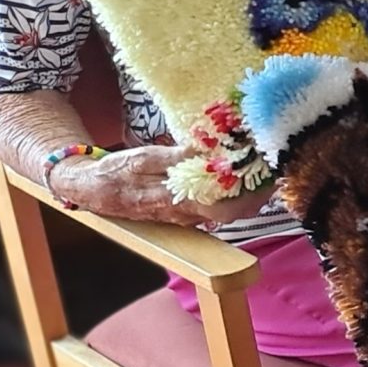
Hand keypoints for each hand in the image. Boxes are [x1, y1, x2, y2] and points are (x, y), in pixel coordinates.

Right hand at [48, 145, 272, 229]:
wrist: (93, 191)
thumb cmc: (116, 173)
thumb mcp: (142, 159)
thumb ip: (175, 159)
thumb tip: (205, 151)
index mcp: (177, 202)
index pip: (226, 206)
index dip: (251, 193)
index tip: (267, 169)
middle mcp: (190, 214)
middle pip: (237, 209)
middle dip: (259, 188)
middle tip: (274, 162)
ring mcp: (192, 215)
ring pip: (231, 208)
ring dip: (250, 188)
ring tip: (263, 162)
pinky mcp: (190, 210)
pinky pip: (221, 203)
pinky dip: (236, 189)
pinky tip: (243, 170)